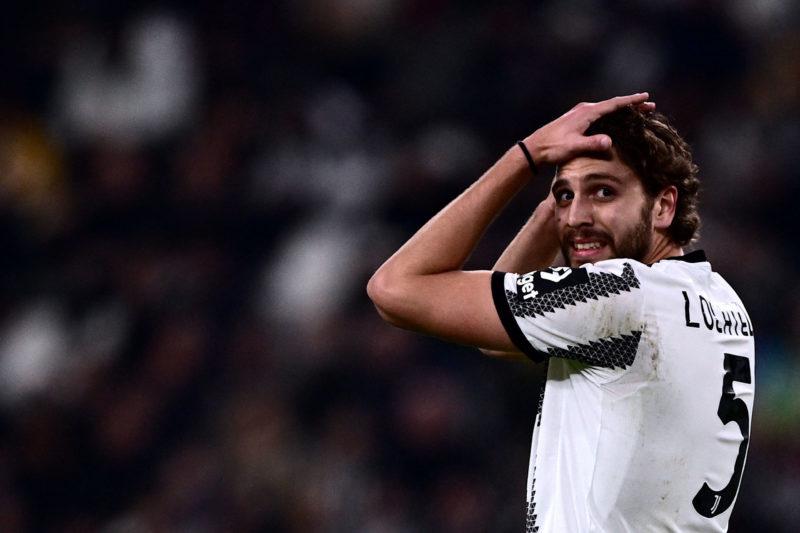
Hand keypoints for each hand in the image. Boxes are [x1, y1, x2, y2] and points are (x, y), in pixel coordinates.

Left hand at [521, 93, 654, 165]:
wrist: (535, 148)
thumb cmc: (553, 148)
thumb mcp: (573, 147)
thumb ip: (591, 144)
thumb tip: (609, 141)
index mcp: (587, 113)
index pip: (614, 104)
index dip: (631, 101)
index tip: (646, 97)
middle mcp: (584, 109)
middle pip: (613, 105)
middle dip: (632, 105)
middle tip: (650, 106)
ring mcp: (580, 114)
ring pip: (607, 110)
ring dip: (623, 111)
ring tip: (638, 112)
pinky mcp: (577, 120)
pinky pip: (600, 115)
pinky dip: (612, 116)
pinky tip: (616, 121)